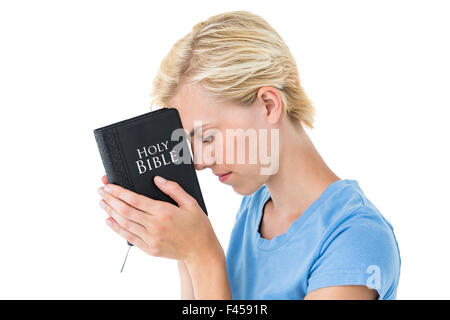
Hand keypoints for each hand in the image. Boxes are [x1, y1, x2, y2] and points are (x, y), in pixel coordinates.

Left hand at [97, 175, 221, 264]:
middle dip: (111, 199)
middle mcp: (155, 226)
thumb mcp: (190, 203)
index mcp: (164, 212)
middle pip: (126, 211)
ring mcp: (151, 239)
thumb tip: (157, 179)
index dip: (119, 192)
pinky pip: (129, 237)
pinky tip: (109, 220)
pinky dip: (117, 229)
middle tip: (101, 191)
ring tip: (102, 203)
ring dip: (111, 212)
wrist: (201, 251)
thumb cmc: (198, 226)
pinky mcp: (150, 249)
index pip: (135, 200)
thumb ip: (173, 189)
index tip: (108, 185)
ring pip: (125, 224)